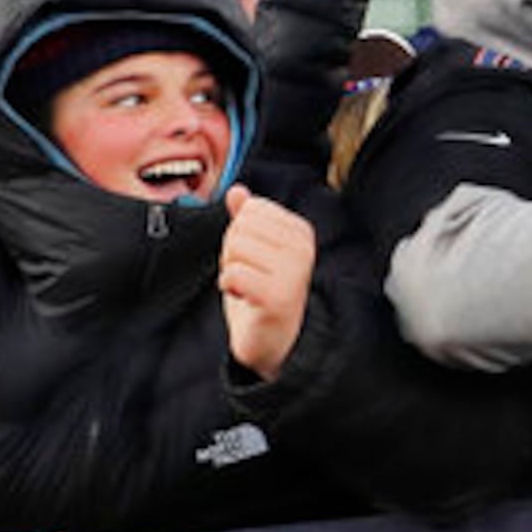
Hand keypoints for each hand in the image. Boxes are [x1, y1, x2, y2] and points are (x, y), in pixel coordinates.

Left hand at [217, 185, 316, 379]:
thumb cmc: (263, 292)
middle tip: (250, 275)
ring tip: (248, 286)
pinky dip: (229, 287)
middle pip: (239, 227)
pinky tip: (245, 297)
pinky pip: (233, 274)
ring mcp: (293, 273)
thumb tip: (237, 191)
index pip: (250, 209)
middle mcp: (302, 249)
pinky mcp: (277, 296)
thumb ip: (247, 218)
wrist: (275, 340)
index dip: (241, 234)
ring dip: (231, 270)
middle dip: (232, 252)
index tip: (255, 258)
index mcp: (300, 232)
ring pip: (234, 248)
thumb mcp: (255, 250)